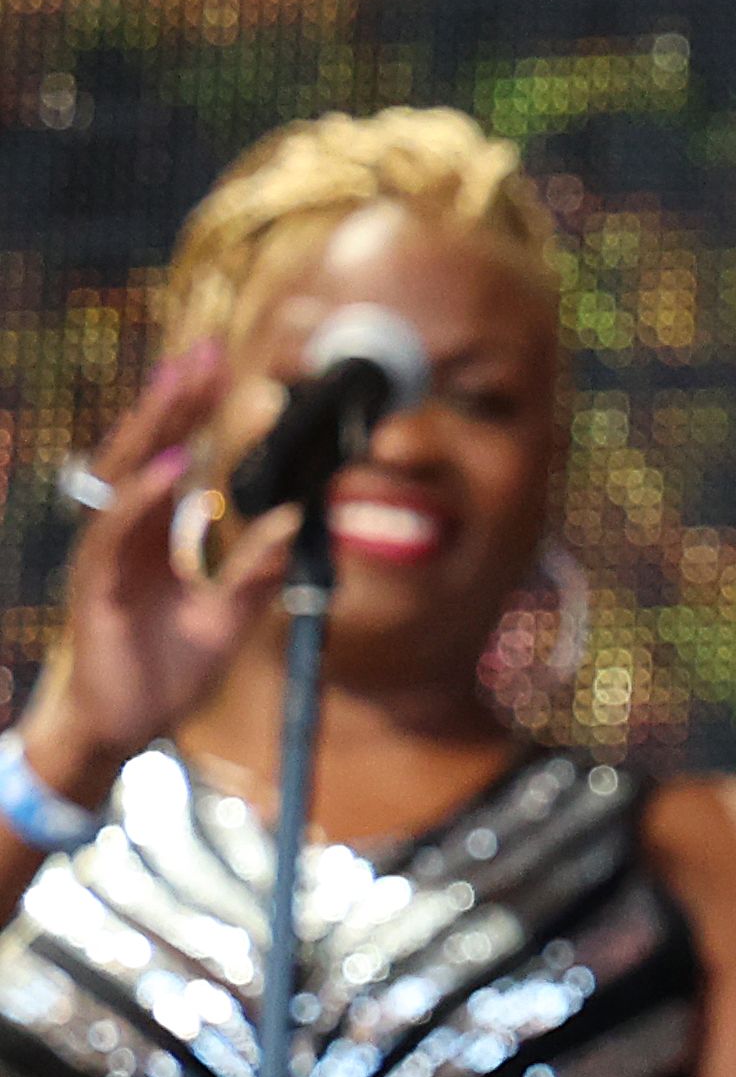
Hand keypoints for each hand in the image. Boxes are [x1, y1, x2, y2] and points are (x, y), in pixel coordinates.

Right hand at [20, 341, 258, 823]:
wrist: (122, 725)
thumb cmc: (167, 669)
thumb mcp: (228, 617)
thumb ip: (258, 570)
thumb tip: (298, 522)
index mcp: (154, 534)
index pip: (173, 458)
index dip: (192, 413)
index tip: (219, 364)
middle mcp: (127, 534)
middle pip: (147, 452)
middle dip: (172, 401)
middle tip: (201, 351)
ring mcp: (107, 554)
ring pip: (127, 478)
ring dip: (158, 430)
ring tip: (184, 386)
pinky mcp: (96, 584)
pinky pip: (119, 530)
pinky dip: (146, 495)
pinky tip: (174, 465)